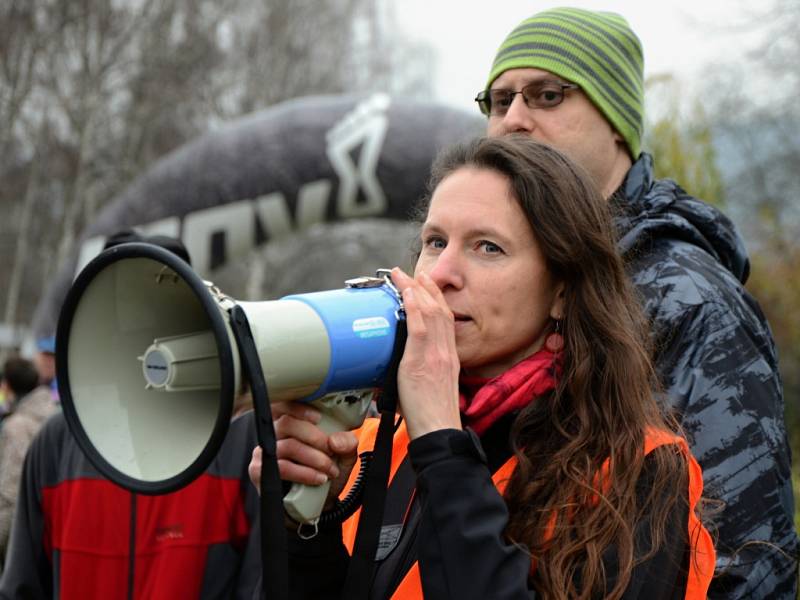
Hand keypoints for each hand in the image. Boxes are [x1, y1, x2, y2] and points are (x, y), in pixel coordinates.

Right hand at [248, 402, 357, 507]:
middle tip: (331, 451)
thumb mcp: (343, 456)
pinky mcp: (259, 471)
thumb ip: (346, 443)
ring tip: (329, 470)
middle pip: (287, 423)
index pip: (283, 405)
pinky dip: (304, 473)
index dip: (298, 407)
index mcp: (290, 424)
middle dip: (315, 437)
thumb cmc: (325, 473)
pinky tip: (318, 479)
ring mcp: (263, 452)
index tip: (317, 417)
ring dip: (314, 458)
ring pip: (288, 446)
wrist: (317, 505)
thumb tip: (335, 440)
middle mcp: (273, 435)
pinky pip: (281, 467)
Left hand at [391, 267, 460, 439]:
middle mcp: (445, 352)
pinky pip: (419, 328)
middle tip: (412, 272)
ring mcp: (435, 356)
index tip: (424, 284)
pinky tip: (406, 294)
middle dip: (425, 287)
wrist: (438, 431)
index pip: (445, 319)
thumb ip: (418, 370)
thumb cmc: (431, 416)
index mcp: (449, 357)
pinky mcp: (421, 362)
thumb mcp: (430, 387)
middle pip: (439, 309)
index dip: (435, 298)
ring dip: (415, 290)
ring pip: (430, 313)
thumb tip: (393, 364)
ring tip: (403, 276)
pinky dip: (413, 308)